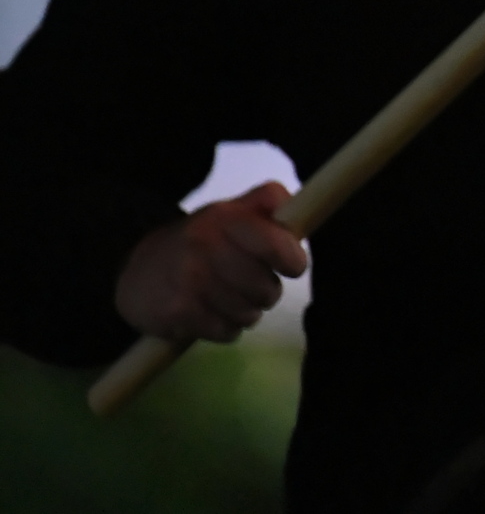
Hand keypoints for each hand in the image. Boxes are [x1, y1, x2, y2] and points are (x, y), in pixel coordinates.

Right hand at [114, 181, 308, 343]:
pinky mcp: (176, 312)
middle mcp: (206, 246)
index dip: (293, 261)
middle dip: (267, 292)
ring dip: (247, 312)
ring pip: (249, 314)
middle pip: (267, 288)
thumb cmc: (200, 240)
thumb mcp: (231, 211)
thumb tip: (298, 210)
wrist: (137, 270)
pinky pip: (226, 332)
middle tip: (254, 287)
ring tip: (232, 301)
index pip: (276, 244)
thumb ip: (267, 201)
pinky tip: (213, 315)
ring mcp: (189, 280)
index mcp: (226, 217)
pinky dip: (226, 329)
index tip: (290, 267)